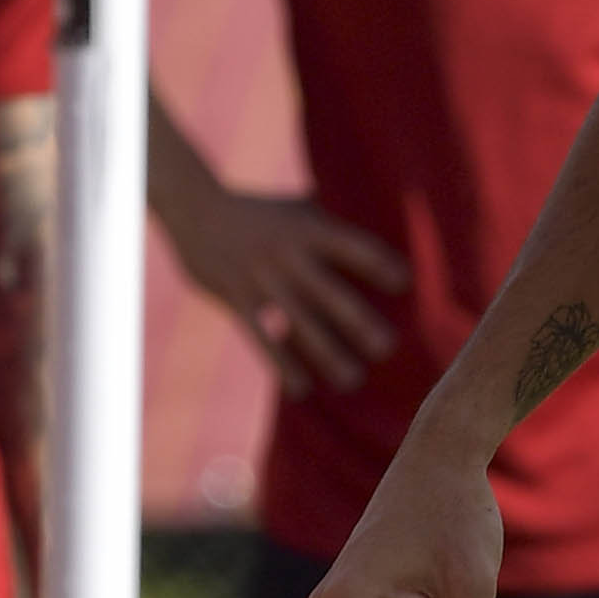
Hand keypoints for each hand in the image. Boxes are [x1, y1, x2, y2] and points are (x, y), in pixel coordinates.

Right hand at [170, 179, 407, 392]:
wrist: (194, 208)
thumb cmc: (260, 211)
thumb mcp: (298, 208)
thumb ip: (334, 225)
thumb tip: (383, 219)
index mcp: (309, 229)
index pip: (350, 246)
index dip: (377, 263)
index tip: (404, 283)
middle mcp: (288, 254)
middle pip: (328, 291)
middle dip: (357, 321)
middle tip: (386, 349)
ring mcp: (261, 278)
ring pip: (297, 322)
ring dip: (326, 353)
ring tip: (352, 380)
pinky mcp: (236, 298)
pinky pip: (261, 336)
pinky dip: (281, 363)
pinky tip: (302, 388)